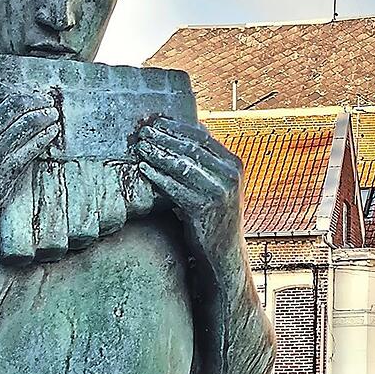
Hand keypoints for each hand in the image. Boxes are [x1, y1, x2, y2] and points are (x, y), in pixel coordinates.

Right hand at [0, 82, 59, 226]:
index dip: (15, 90)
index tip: (28, 92)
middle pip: (14, 105)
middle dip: (35, 100)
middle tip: (47, 102)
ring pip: (25, 124)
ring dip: (44, 116)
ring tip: (53, 114)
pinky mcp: (6, 171)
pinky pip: (31, 148)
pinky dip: (45, 136)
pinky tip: (52, 132)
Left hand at [134, 118, 244, 271]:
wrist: (223, 251)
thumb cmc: (214, 213)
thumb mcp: (219, 182)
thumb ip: (209, 159)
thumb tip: (196, 126)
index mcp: (234, 165)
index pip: (203, 138)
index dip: (178, 128)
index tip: (157, 122)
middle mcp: (230, 176)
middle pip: (191, 149)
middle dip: (164, 138)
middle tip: (143, 131)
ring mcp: (218, 193)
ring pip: (182, 166)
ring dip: (158, 154)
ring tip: (140, 147)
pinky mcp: (204, 210)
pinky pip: (175, 188)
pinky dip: (158, 176)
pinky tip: (144, 169)